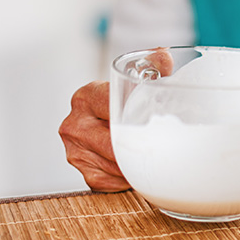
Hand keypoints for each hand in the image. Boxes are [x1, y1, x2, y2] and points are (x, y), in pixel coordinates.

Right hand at [58, 48, 173, 191]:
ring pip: (113, 165)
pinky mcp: (82, 172)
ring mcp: (74, 150)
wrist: (110, 118)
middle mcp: (75, 123)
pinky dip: (127, 178)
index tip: (156, 125)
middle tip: (164, 149)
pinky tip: (138, 170)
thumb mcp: (140, 77)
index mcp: (87, 96)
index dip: (135, 119)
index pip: (110, 109)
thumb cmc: (128, 99)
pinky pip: (109, 181)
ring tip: (156, 159)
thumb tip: (164, 57)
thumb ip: (153, 65)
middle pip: (112, 143)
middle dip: (139, 147)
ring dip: (135, 166)